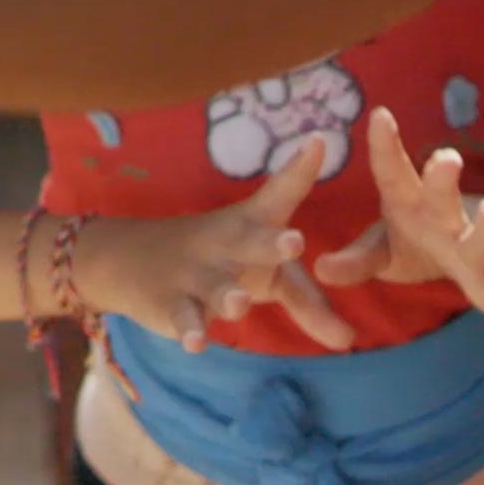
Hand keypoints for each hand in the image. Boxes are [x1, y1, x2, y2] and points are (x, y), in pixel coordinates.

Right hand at [68, 146, 353, 352]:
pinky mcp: (173, 302)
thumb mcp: (267, 277)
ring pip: (216, 285)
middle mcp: (226, 245)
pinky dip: (190, 329)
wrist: (133, 260)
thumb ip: (310, 306)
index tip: (320, 141)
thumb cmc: (222, 262)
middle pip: (251, 242)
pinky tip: (196, 343)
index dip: (299, 169)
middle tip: (295, 243)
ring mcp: (197, 273)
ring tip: (240, 304)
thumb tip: (351, 341)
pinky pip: (183, 316)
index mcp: (252, 226)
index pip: (279, 194)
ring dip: (227, 294)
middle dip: (272, 243)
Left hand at [311, 108, 483, 315]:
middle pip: (442, 196)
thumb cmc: (420, 245)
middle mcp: (444, 217)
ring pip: (482, 235)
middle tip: (445, 158)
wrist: (481, 261)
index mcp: (409, 203)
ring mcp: (475, 244)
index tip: (379, 114)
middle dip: (442, 178)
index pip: (393, 172)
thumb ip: (357, 260)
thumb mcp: (382, 252)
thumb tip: (318, 269)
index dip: (385, 146)